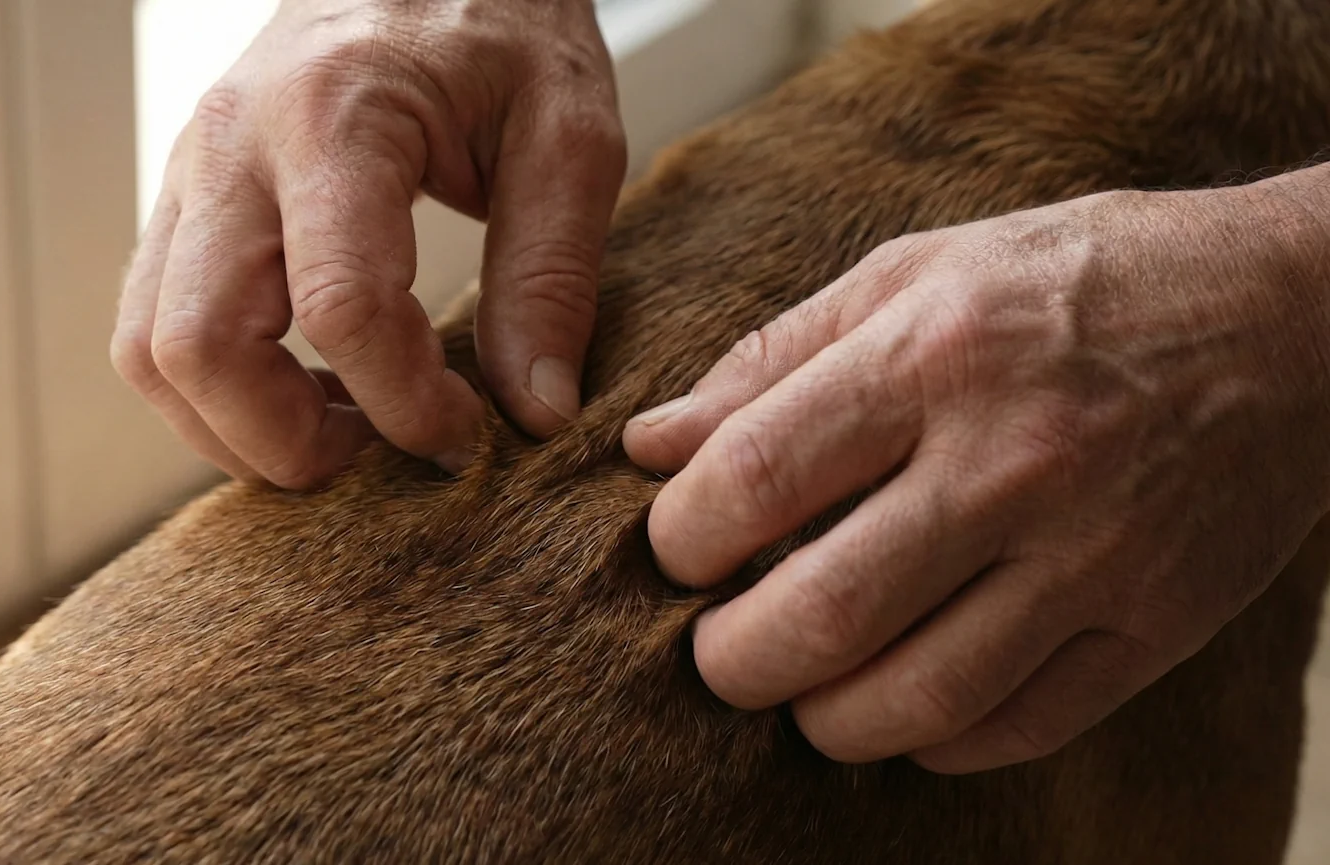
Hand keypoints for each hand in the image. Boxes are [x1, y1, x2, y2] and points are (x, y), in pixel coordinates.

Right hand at [113, 0, 624, 487]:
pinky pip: (156, 322)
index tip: (468, 435)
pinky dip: (218, 389)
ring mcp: (193, 173)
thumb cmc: (501, 19)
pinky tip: (309, 391)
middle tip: (382, 459)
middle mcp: (233, 146)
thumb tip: (535, 415)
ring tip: (344, 434)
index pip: (341, 307)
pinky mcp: (188, 199)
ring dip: (235, 427)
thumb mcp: (569, 134)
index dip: (406, 404)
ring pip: (149, 348)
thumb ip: (553, 276)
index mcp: (334, 116)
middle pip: (195, 346)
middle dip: (286, 443)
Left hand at [625, 175, 1329, 772]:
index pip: (755, 478)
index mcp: (935, 354)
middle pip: (821, 615)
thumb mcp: (917, 272)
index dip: (681, 540)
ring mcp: (1095, 555)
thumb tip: (649, 445)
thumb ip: (772, 359)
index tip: (678, 552)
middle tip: (718, 652)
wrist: (1297, 316)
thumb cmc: (1077, 281)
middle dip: (731, 662)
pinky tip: (904, 704)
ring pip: (915, 701)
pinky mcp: (1157, 624)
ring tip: (801, 689)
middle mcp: (1014, 460)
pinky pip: (1016, 728)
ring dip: (821, 719)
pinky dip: (933, 741)